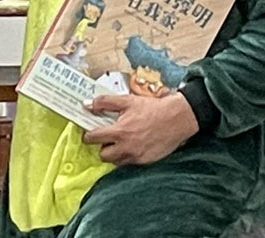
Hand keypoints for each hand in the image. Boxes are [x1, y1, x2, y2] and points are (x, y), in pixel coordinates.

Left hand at [82, 92, 198, 164]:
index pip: (93, 139)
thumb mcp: (127, 101)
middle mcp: (126, 147)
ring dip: (115, 153)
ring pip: (116, 161)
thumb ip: (105, 102)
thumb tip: (88, 104)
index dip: (88, 136)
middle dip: (103, 147)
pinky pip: (129, 163)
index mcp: (119, 132)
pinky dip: (128, 156)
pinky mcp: (145, 162)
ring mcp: (136, 157)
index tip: (89, 133)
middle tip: (109, 138)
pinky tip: (134, 145)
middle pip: (103, 155)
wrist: (176, 118)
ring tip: (122, 141)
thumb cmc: (152, 108)